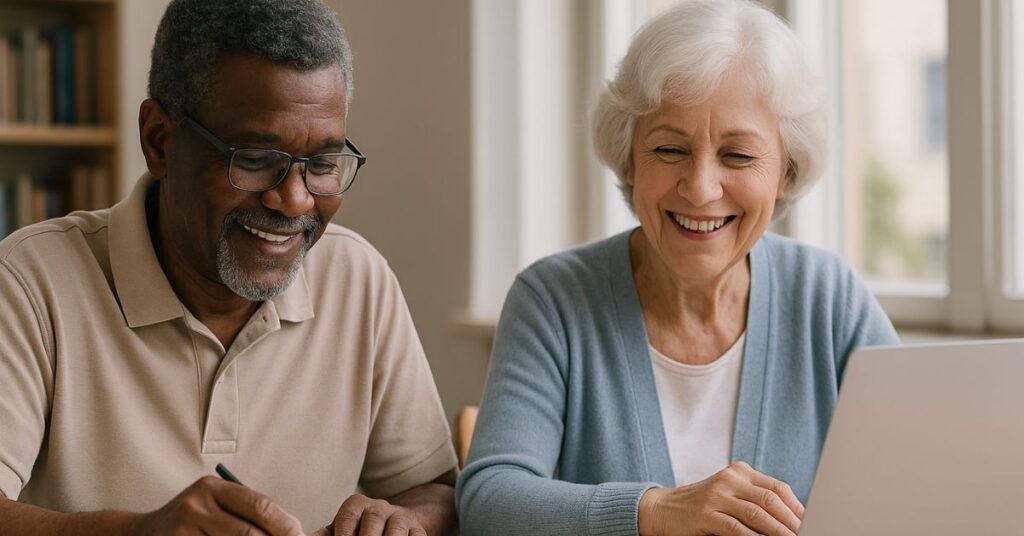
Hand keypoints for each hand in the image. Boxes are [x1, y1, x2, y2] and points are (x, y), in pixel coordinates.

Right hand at [132, 476, 304, 535]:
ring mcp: (183, 528)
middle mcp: (197, 504)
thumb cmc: (190, 523)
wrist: (141, 534)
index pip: (260, 505)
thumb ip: (246, 515)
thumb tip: (291, 531)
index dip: (285, 525)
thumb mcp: (214, 507)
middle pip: (249, 533)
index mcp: (214, 488)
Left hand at [313, 494, 426, 535]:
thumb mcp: (338, 531)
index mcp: (356, 505)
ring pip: (395, 529)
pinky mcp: (417, 529)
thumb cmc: (357, 532)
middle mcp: (379, 507)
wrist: (394, 524)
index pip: (348, 516)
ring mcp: (400, 518)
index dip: (344, 534)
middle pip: (373, 520)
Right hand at [637, 461, 803, 535]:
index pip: (778, 488)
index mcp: (739, 471)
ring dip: (780, 532)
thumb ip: (754, 501)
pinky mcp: (705, 514)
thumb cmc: (702, 507)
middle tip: (809, 534)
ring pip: (758, 514)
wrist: (661, 510)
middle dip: (794, 522)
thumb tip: (792, 521)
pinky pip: (736, 528)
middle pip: (771, 499)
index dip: (798, 508)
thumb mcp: (729, 496)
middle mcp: (729, 478)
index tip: (813, 524)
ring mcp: (716, 495)